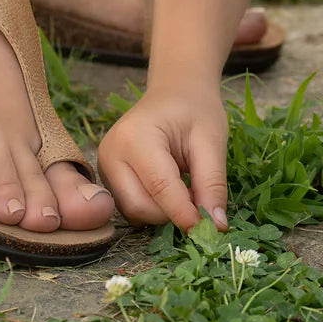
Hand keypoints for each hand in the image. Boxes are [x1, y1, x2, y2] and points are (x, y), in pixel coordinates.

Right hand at [98, 86, 228, 231]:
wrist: (175, 91)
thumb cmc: (194, 109)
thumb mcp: (211, 141)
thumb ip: (212, 184)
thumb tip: (217, 227)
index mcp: (135, 136)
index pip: (160, 189)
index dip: (186, 214)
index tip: (212, 230)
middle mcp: (111, 153)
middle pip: (140, 207)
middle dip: (173, 214)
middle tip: (200, 197)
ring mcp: (105, 166)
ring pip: (134, 212)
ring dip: (164, 213)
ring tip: (185, 187)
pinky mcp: (108, 178)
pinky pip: (131, 207)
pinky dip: (154, 208)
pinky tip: (169, 189)